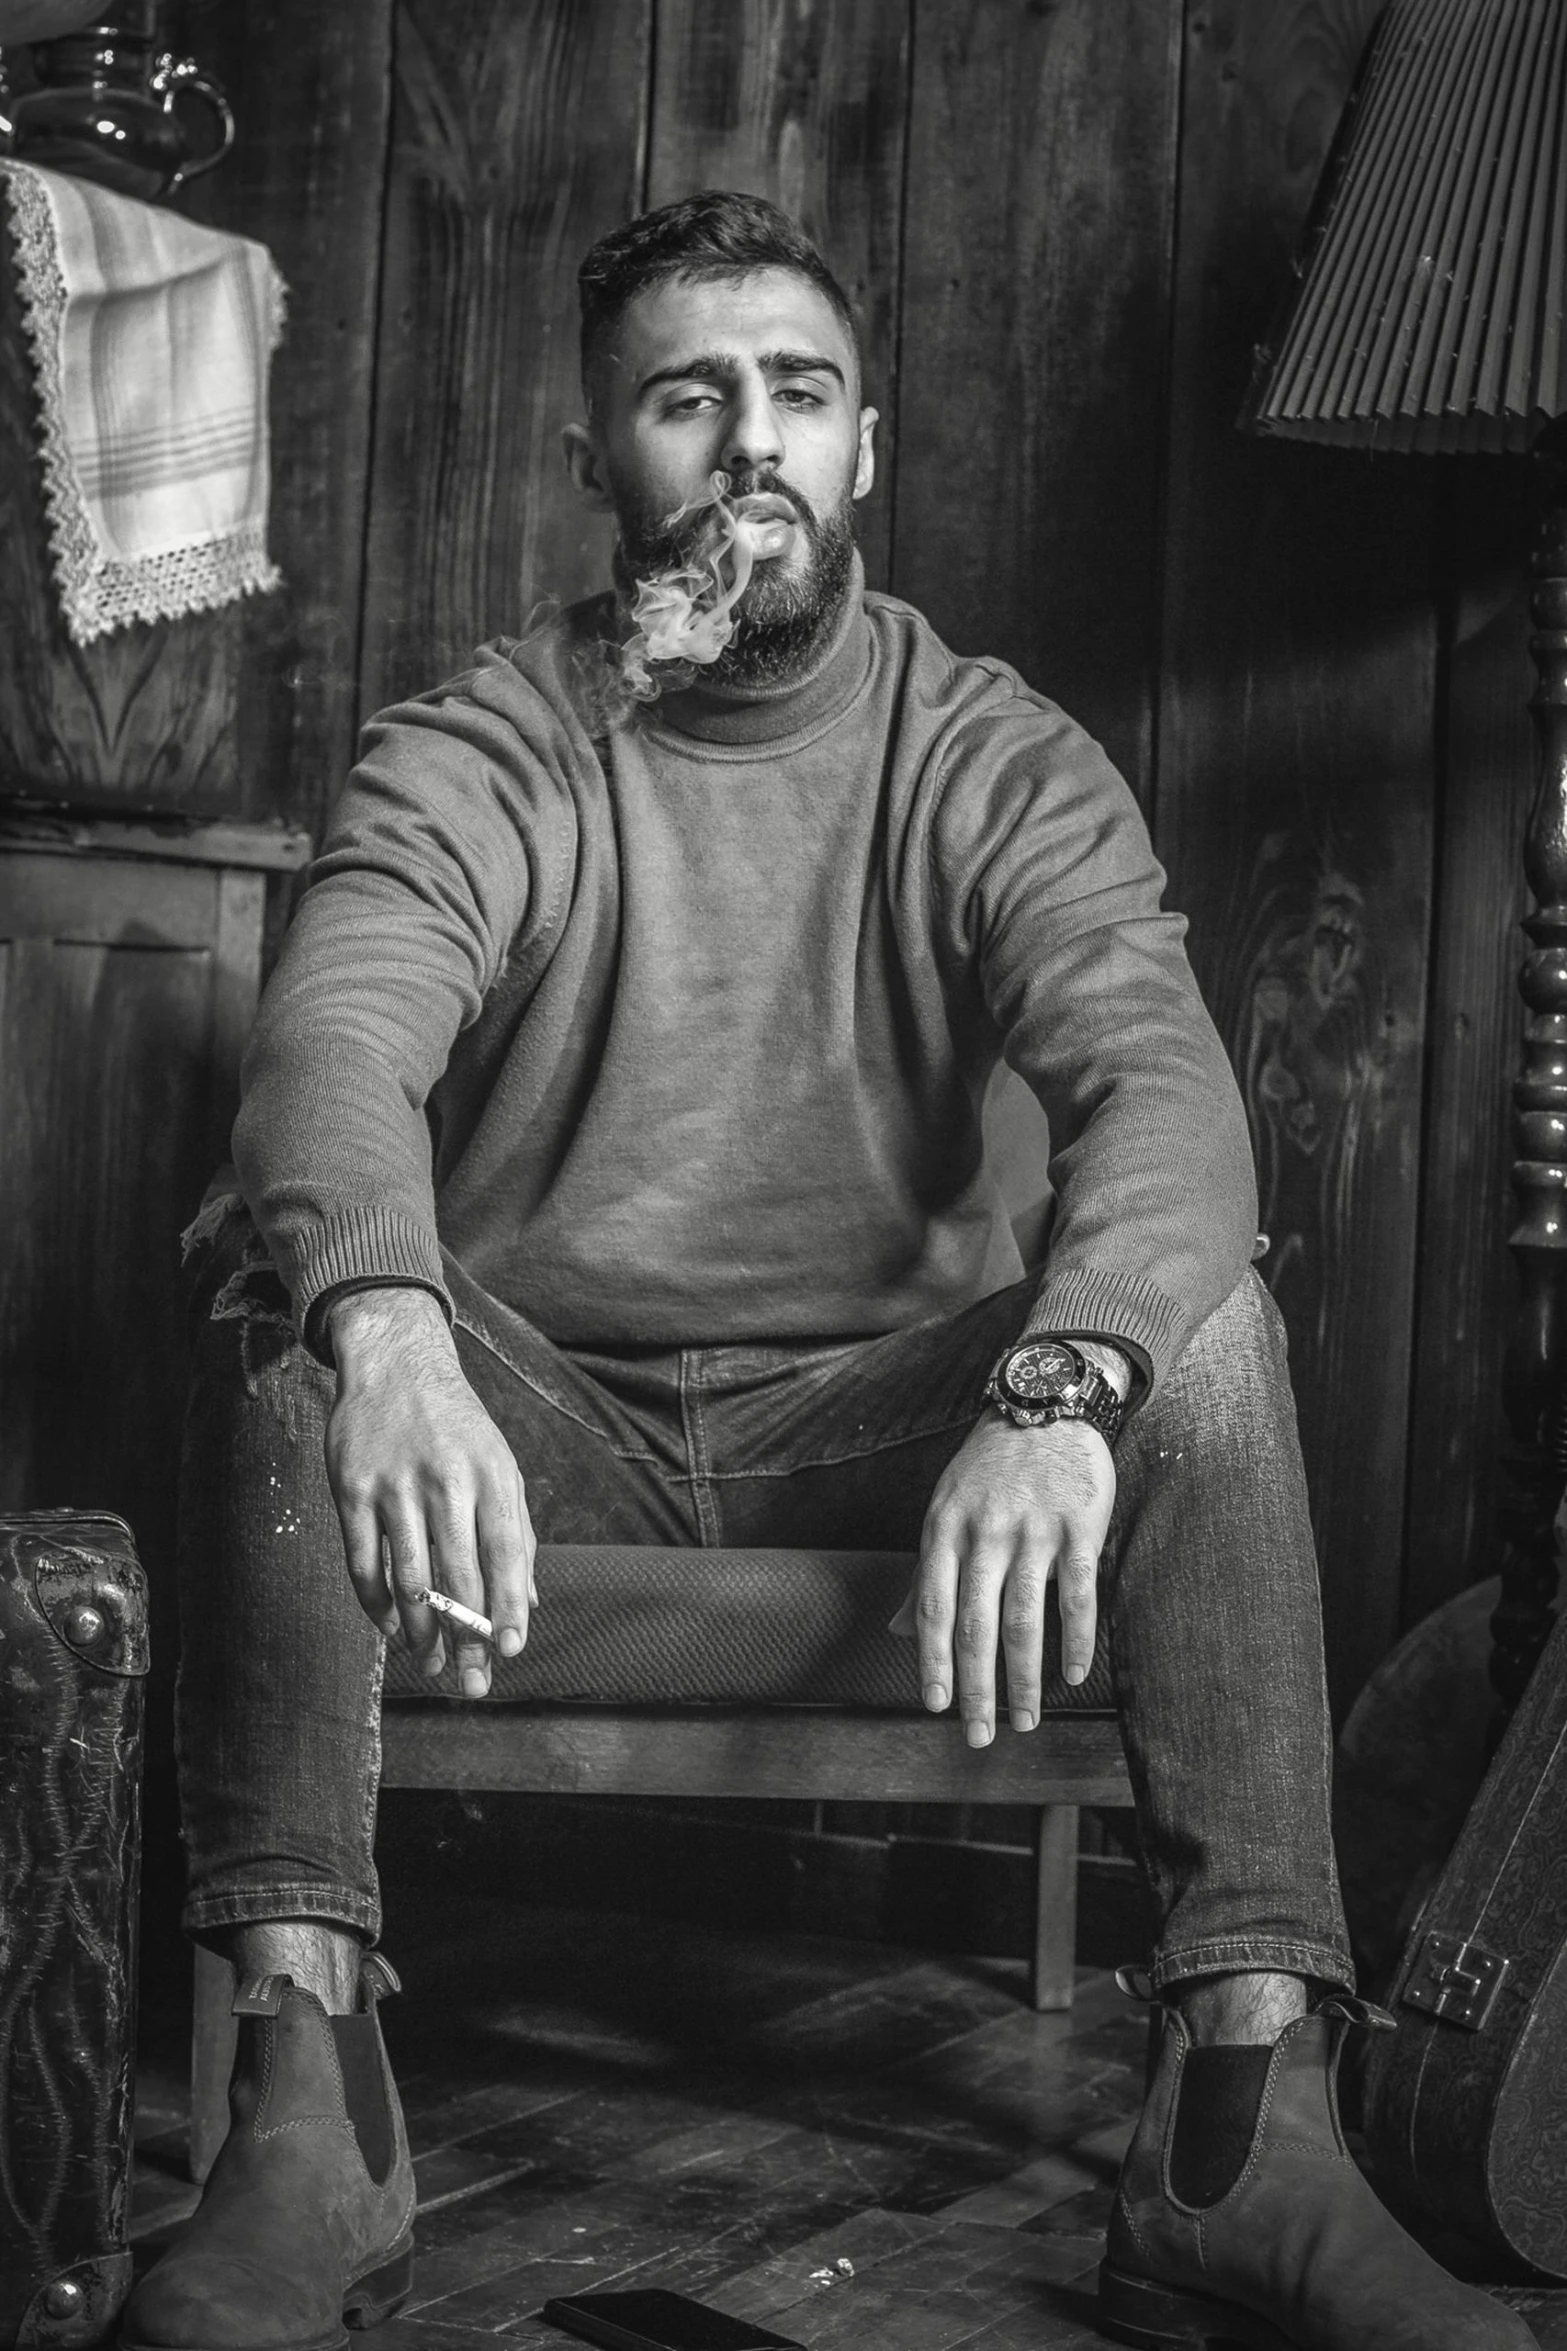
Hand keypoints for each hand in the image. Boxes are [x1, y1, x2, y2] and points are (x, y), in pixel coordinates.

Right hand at [323, 1286, 537, 1697]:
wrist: (395, 1364)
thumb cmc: (456, 1426)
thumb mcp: (499, 1465)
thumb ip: (515, 1531)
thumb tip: (529, 1601)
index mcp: (490, 1474)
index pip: (506, 1552)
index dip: (509, 1606)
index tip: (511, 1649)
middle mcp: (445, 1480)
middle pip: (457, 1576)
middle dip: (466, 1638)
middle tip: (471, 1682)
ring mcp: (394, 1486)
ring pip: (408, 1578)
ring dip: (421, 1632)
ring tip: (432, 1664)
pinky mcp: (351, 1490)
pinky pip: (363, 1562)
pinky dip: (377, 1605)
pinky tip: (391, 1629)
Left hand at [891, 1413, 1115, 1745]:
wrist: (1046, 1406)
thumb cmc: (988, 1470)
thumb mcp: (944, 1511)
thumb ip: (926, 1575)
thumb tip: (897, 1634)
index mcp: (945, 1529)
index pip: (934, 1609)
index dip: (933, 1662)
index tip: (934, 1707)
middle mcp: (986, 1533)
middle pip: (977, 1626)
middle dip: (976, 1689)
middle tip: (979, 1735)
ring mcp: (1034, 1530)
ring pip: (1025, 1619)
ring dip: (1025, 1679)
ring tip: (1026, 1720)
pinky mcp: (1080, 1527)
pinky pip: (1079, 1596)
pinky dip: (1077, 1641)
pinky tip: (1073, 1675)